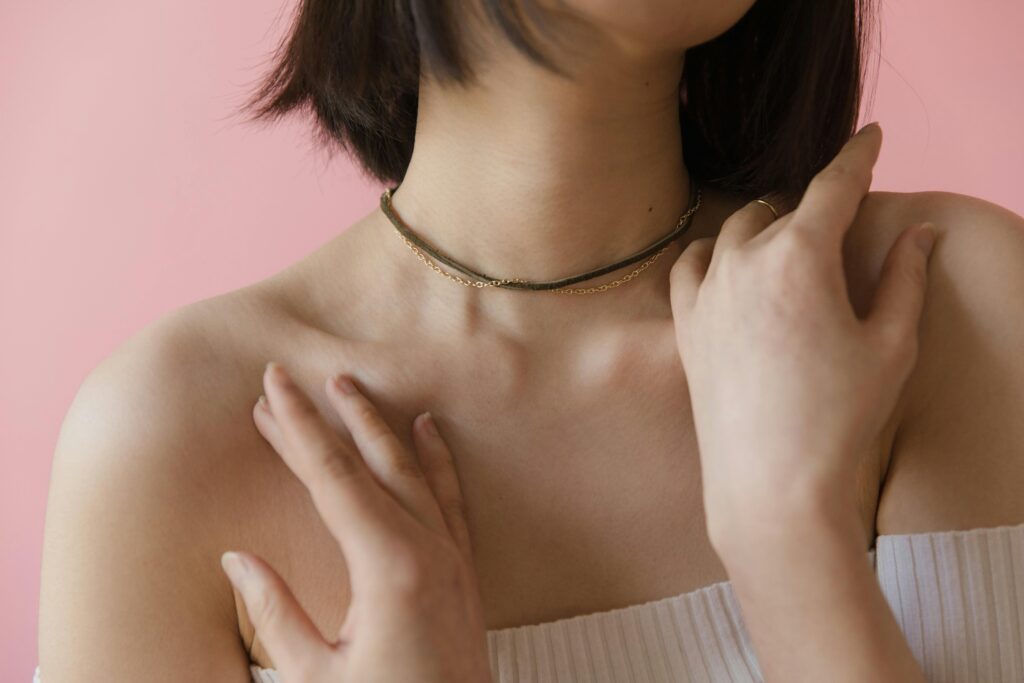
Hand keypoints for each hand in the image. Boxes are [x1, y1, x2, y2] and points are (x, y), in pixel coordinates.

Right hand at [220, 362, 491, 682]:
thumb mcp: (316, 676)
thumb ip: (275, 615)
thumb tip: (237, 560)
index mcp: (388, 567)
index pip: (331, 478)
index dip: (297, 429)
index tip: (271, 387)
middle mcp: (427, 548)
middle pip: (369, 461)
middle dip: (329, 414)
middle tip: (294, 376)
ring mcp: (452, 555)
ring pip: (413, 468)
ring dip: (377, 424)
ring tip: (350, 385)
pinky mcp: (464, 568)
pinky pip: (450, 495)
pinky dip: (436, 457)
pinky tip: (426, 428)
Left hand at [669, 122, 937, 547]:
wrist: (770, 486)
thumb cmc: (839, 419)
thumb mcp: (891, 345)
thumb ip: (904, 279)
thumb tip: (920, 234)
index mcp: (799, 258)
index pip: (833, 185)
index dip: (857, 155)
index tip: (872, 135)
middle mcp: (743, 263)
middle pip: (782, 208)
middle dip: (814, 202)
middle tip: (838, 210)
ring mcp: (706, 293)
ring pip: (733, 231)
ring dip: (764, 224)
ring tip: (788, 238)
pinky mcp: (684, 325)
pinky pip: (689, 265)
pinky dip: (711, 253)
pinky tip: (727, 263)